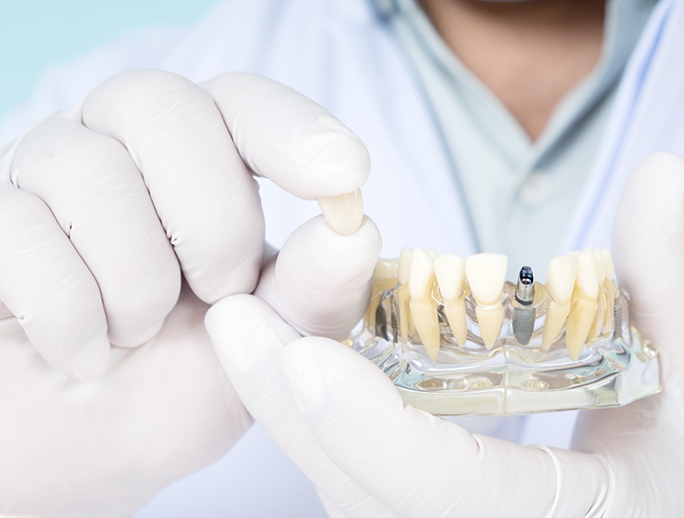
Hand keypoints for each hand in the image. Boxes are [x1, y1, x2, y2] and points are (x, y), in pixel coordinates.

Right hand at [0, 71, 370, 516]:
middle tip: (218, 293)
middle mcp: (119, 141)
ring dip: (137, 286)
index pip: (245, 103)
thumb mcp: (265, 342)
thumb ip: (312, 292)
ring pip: (92, 172)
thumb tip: (356, 231)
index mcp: (201, 158)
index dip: (294, 130)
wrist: (86, 436)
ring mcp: (42, 170)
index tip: (344, 175)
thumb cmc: (182, 379)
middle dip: (212, 220)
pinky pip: (21, 236)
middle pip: (166, 108)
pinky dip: (71, 320)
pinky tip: (84, 352)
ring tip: (138, 334)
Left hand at [209, 152, 683, 516]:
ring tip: (241, 324)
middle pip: (362, 491)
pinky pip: (350, 471)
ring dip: (286, 406)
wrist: (638, 507)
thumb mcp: (676, 385)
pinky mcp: (410, 504)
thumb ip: (664, 289)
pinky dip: (312, 415)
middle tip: (234, 322)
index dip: (378, 438)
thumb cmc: (664, 466)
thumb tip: (660, 177)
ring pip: (344, 481)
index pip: (450, 497)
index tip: (309, 361)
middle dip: (291, 410)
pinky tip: (290, 352)